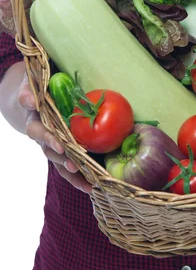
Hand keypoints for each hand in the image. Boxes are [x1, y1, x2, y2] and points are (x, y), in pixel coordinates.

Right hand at [17, 73, 91, 192]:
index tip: (59, 144)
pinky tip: (92, 186)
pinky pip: (70, 167)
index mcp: (34, 120)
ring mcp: (53, 146)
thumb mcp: (30, 83)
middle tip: (74, 164)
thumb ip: (28, 89)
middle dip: (63, 159)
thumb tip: (29, 99)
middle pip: (50, 151)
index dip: (48, 138)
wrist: (39, 95)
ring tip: (87, 182)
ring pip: (60, 163)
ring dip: (73, 173)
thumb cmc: (38, 86)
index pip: (37, 131)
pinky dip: (80, 178)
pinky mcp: (64, 151)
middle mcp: (43, 137)